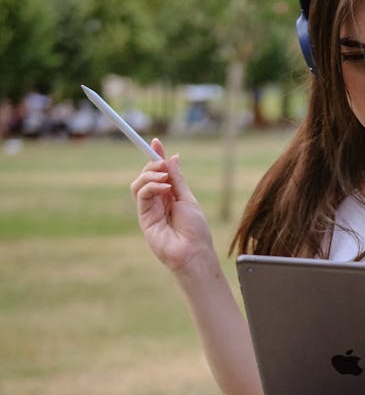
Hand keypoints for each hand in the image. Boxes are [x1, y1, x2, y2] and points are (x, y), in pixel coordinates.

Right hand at [130, 140, 212, 271]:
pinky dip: (150, 185)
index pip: (160, 172)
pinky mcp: (144, 217)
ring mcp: (150, 209)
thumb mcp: (187, 198)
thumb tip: (172, 157)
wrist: (193, 252)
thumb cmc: (195, 230)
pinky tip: (163, 188)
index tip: (156, 142)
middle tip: (162, 162)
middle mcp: (159, 201)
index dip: (156, 157)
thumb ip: (177, 179)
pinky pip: (141, 194)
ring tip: (164, 177)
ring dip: (150, 174)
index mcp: (171, 196)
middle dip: (153, 163)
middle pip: (147, 175)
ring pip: (139, 183)